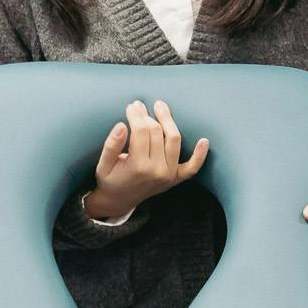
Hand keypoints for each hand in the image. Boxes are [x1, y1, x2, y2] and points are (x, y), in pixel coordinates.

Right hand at [82, 100, 207, 221]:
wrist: (118, 201)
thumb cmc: (109, 180)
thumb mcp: (103, 165)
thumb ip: (111, 145)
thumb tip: (122, 125)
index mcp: (138, 167)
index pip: (141, 131)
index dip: (136, 115)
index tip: (131, 106)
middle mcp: (157, 171)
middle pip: (156, 132)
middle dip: (148, 115)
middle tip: (139, 105)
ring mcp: (169, 175)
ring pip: (174, 140)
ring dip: (169, 121)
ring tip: (160, 107)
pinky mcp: (175, 179)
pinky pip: (192, 167)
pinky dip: (200, 155)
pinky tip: (204, 141)